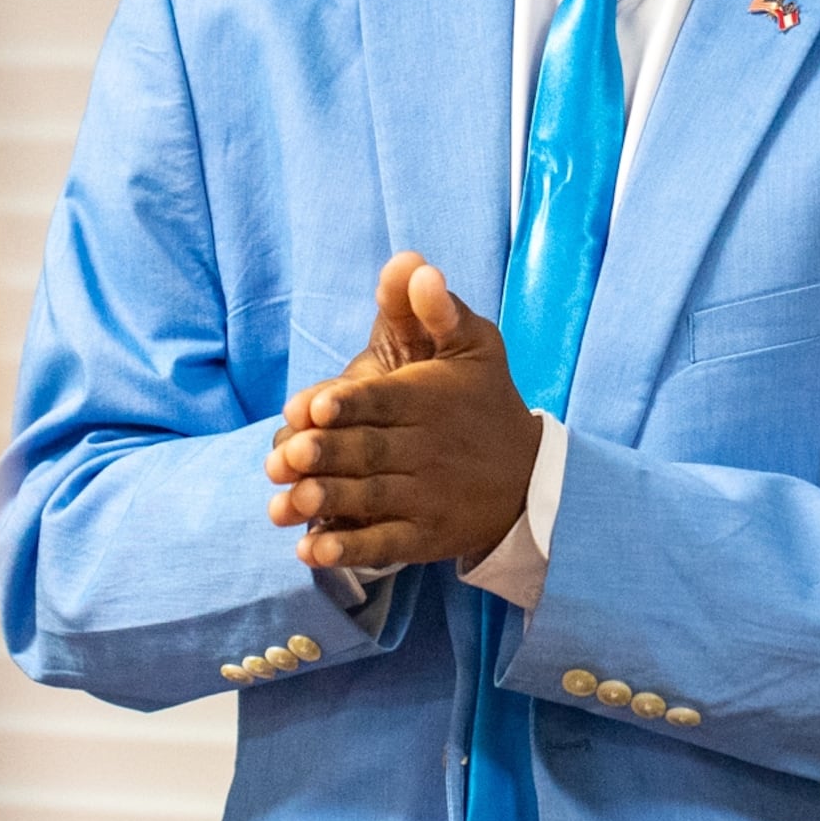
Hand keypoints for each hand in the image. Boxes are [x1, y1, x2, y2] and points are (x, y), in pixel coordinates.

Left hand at [266, 253, 539, 568]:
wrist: (532, 479)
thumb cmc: (488, 401)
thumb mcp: (475, 346)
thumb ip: (438, 310)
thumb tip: (420, 270)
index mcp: (429, 400)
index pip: (384, 400)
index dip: (348, 404)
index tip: (313, 407)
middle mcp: (425, 450)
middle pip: (370, 452)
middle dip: (328, 455)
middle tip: (287, 456)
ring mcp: (425, 497)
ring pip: (371, 500)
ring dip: (327, 503)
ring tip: (286, 504)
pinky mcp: (424, 536)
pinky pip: (385, 545)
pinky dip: (349, 550)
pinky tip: (311, 550)